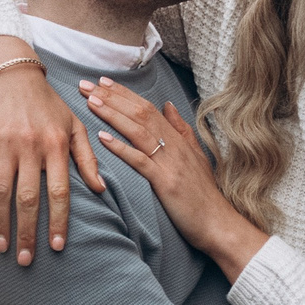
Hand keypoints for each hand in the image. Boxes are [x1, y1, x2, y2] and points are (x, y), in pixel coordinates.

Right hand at [0, 62, 103, 265]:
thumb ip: (87, 158)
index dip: (59, 221)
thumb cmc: (50, 105)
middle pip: (28, 198)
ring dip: (1, 223)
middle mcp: (30, 147)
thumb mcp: (75, 125)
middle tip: (26, 260)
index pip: (59, 191)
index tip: (57, 247)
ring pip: (1, 192)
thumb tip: (100, 189)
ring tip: (3, 248)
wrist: (14, 76)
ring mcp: (5, 145)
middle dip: (27, 232)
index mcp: (56, 145)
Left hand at [83, 77, 267, 281]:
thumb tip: (168, 104)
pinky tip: (103, 137)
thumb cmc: (204, 194)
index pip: (148, 107)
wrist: (218, 222)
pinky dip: (121, 147)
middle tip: (86, 85)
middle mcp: (174, 145)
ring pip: (138, 130)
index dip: (124, 93)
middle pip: (140, 113)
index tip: (103, 82)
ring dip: (112, 114)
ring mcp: (169, 162)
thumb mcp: (196, 155)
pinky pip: (140, 161)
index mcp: (178, 138)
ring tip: (91, 102)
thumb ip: (181, 129)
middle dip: (111, 97)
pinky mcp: (165, 182)